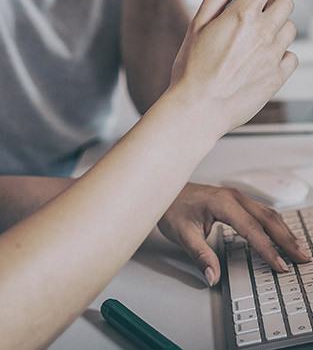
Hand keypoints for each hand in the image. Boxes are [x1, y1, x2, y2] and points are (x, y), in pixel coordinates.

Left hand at [158, 182, 310, 285]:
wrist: (164, 187)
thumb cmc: (172, 207)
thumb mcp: (182, 234)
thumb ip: (200, 256)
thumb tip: (213, 276)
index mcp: (222, 202)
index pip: (252, 229)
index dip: (268, 249)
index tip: (280, 264)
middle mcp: (232, 197)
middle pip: (267, 218)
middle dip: (286, 238)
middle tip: (302, 256)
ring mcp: (235, 197)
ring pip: (267, 213)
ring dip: (284, 231)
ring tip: (298, 248)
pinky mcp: (235, 201)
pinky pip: (261, 212)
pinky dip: (275, 225)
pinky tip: (281, 235)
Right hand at [169, 0, 300, 138]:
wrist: (198, 110)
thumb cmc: (191, 68)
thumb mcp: (195, 26)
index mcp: (242, 14)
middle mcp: (263, 32)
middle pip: (285, 3)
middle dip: (272, 5)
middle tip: (250, 20)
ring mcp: (273, 55)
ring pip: (290, 28)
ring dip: (276, 29)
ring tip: (251, 46)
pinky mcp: (279, 77)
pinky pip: (291, 56)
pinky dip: (280, 55)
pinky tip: (259, 63)